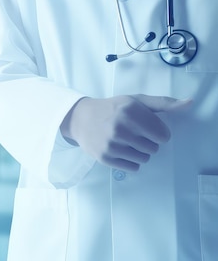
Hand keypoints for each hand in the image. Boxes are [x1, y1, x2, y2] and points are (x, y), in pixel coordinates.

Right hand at [60, 95, 190, 171]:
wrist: (81, 119)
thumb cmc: (113, 108)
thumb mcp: (136, 101)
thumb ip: (163, 103)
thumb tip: (189, 103)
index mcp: (131, 112)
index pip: (163, 135)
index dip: (158, 132)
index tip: (146, 127)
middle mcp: (120, 128)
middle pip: (154, 149)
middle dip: (147, 143)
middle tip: (134, 134)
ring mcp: (112, 144)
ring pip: (144, 159)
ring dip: (139, 153)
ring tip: (126, 142)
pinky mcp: (105, 157)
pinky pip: (133, 168)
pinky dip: (130, 161)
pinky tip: (121, 150)